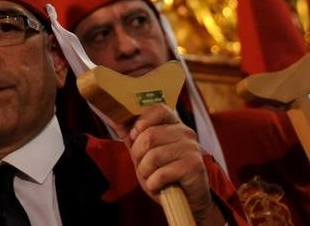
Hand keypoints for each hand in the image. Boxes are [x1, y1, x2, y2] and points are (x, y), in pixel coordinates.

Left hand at [125, 106, 221, 225]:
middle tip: (143, 167)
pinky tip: (159, 186)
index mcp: (174, 125)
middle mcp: (185, 132)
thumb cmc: (165, 174)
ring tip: (152, 178)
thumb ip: (133, 137)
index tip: (134, 136)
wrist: (188, 200)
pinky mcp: (194, 167)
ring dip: (145, 173)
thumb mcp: (145, 154)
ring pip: (153, 156)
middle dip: (138, 156)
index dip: (141, 121)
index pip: (158, 109)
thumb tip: (115, 120)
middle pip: (149, 136)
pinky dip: (153, 184)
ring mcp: (191, 149)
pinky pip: (161, 174)